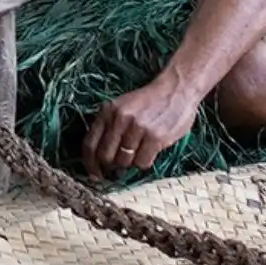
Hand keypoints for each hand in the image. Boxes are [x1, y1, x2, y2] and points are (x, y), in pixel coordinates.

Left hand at [83, 78, 200, 180]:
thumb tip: (97, 158)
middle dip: (111, 166)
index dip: (89, 164)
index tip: (94, 175)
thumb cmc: (147, 101)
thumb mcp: (120, 106)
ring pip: (124, 162)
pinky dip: (144, 162)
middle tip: (119, 166)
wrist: (176, 89)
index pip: (89, 144)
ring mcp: (137, 127)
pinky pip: (142, 162)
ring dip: (130, 163)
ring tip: (138, 151)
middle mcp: (119, 118)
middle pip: (105, 157)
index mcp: (107, 111)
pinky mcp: (155, 136)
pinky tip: (150, 151)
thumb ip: (108, 126)